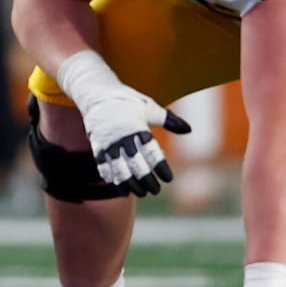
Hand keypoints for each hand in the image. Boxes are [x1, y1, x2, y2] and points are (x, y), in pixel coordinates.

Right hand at [76, 82, 189, 196]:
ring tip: (141, 193)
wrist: (96, 93)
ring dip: (131, 185)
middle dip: (147, 181)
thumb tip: (189, 129)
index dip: (160, 167)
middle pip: (137, 165)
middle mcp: (122, 137)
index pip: (152, 152)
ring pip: (120, 170)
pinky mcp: (97, 147)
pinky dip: (112, 181)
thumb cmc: (127, 101)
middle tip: (155, 190)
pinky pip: (103, 168)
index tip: (168, 179)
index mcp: (138, 127)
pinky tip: (122, 190)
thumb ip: (169, 120)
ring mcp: (108, 143)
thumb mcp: (149, 107)